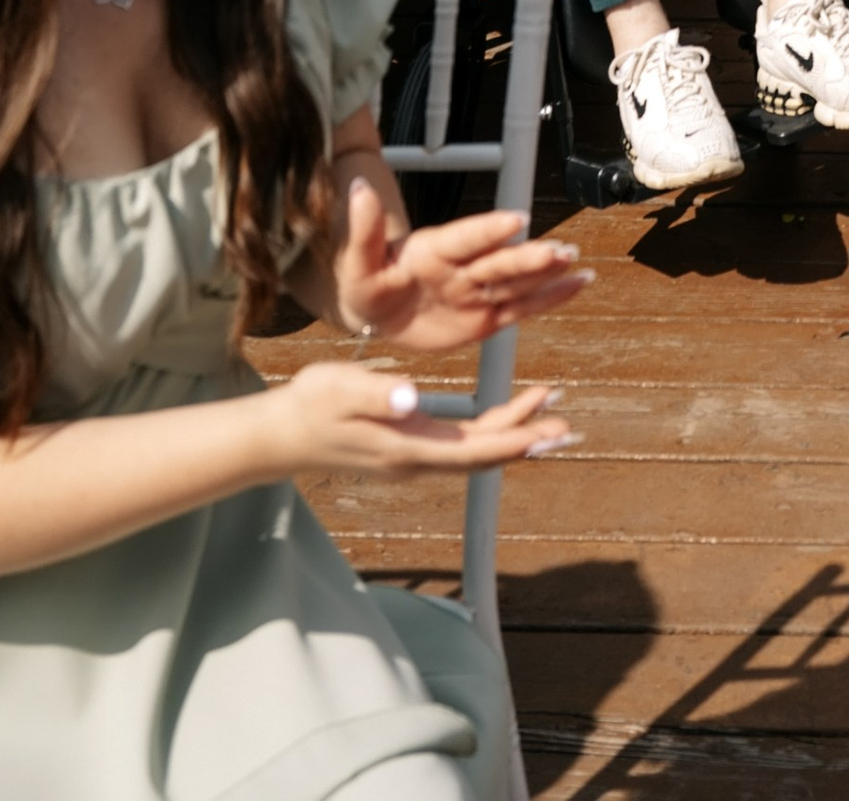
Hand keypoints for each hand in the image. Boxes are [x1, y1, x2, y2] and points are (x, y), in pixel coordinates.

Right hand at [263, 357, 574, 478]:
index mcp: (406, 446)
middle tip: (567, 423)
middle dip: (527, 438)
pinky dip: (489, 430)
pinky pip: (459, 445)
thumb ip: (379, 392)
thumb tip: (414, 398)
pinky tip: (504, 414)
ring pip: (474, 452)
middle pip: (484, 456)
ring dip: (513, 432)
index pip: (474, 449)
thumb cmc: (311, 404)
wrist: (281, 434)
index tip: (550, 426)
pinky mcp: (406, 448)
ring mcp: (411, 458)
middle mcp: (415, 460)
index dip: (516, 438)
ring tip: (548, 410)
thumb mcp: (341, 389)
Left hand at [333, 189, 590, 353]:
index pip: (464, 237)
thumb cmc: (367, 283)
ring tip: (577, 262)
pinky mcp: (486, 318)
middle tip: (558, 251)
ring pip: (517, 282)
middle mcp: (463, 266)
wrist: (378, 311)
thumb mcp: (357, 262)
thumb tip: (358, 186)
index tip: (515, 220)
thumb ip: (363, 230)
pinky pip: (522, 308)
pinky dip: (551, 297)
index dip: (488, 229)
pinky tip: (579, 283)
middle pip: (499, 261)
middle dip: (528, 256)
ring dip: (547, 273)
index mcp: (434, 249)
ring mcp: (478, 291)